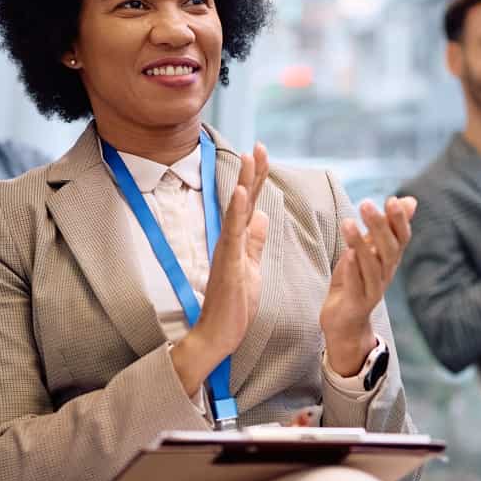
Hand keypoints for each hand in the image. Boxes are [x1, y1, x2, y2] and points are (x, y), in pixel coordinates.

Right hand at [174, 144, 269, 398]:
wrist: (218, 335)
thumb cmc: (233, 305)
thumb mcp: (252, 268)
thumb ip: (255, 243)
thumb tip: (262, 216)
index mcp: (238, 241)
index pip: (250, 204)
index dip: (257, 179)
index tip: (261, 153)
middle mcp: (230, 241)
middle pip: (243, 200)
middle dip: (252, 172)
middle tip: (258, 145)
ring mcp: (227, 251)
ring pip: (236, 210)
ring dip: (244, 183)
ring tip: (250, 157)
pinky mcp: (227, 263)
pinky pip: (233, 233)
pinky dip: (237, 211)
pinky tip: (242, 192)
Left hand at [319, 195, 416, 374]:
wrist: (345, 322)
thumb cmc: (356, 280)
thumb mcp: (370, 250)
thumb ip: (386, 227)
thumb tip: (410, 200)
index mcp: (389, 260)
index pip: (402, 238)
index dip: (400, 220)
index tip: (392, 199)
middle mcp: (385, 274)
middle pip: (389, 250)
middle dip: (380, 226)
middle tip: (366, 204)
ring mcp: (372, 290)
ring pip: (372, 267)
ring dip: (360, 244)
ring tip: (348, 223)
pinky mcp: (357, 304)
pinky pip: (357, 287)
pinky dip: (353, 271)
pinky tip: (347, 255)